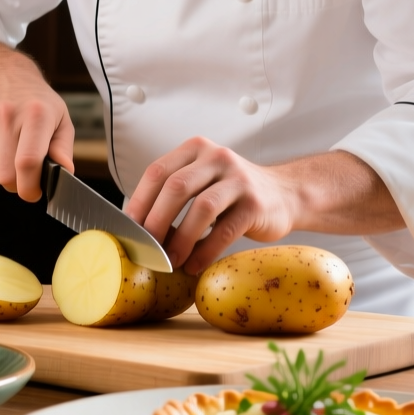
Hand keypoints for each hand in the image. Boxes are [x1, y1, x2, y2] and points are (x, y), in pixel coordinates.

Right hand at [0, 35, 74, 201]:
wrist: (1, 74)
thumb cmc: (36, 101)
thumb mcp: (60, 118)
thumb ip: (63, 148)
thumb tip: (65, 172)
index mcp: (36, 115)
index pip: (27, 162)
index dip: (30, 186)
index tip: (34, 192)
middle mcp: (7, 116)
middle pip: (6, 175)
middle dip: (18, 184)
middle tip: (27, 176)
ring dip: (5, 174)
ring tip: (13, 155)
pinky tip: (0, 147)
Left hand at [125, 137, 297, 273]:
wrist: (285, 195)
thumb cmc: (232, 193)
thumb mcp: (202, 181)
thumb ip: (173, 193)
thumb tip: (136, 227)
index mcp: (196, 149)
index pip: (157, 172)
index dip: (140, 201)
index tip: (129, 228)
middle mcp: (217, 158)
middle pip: (176, 187)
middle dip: (156, 221)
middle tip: (147, 248)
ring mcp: (239, 179)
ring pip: (201, 208)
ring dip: (181, 239)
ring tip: (171, 260)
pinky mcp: (256, 204)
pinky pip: (225, 230)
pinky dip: (205, 250)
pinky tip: (194, 265)